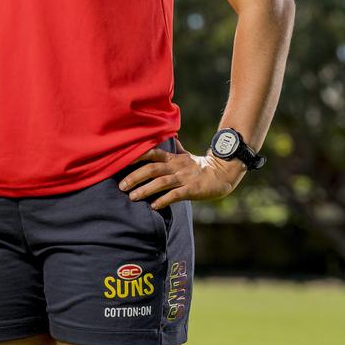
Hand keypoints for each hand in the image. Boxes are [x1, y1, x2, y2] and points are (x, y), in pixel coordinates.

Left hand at [117, 137, 247, 208]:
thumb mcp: (186, 156)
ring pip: (161, 182)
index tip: (121, 160)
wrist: (222, 173)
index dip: (136, 156)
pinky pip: (175, 195)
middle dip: (135, 176)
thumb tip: (170, 138)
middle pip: (152, 169)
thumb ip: (175, 149)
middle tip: (121, 186)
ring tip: (132, 197)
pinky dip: (164, 200)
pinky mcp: (192, 189)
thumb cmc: (201, 166)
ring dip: (145, 189)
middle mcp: (176, 166)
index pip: (152, 153)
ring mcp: (184, 178)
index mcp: (173, 158)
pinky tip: (154, 206)